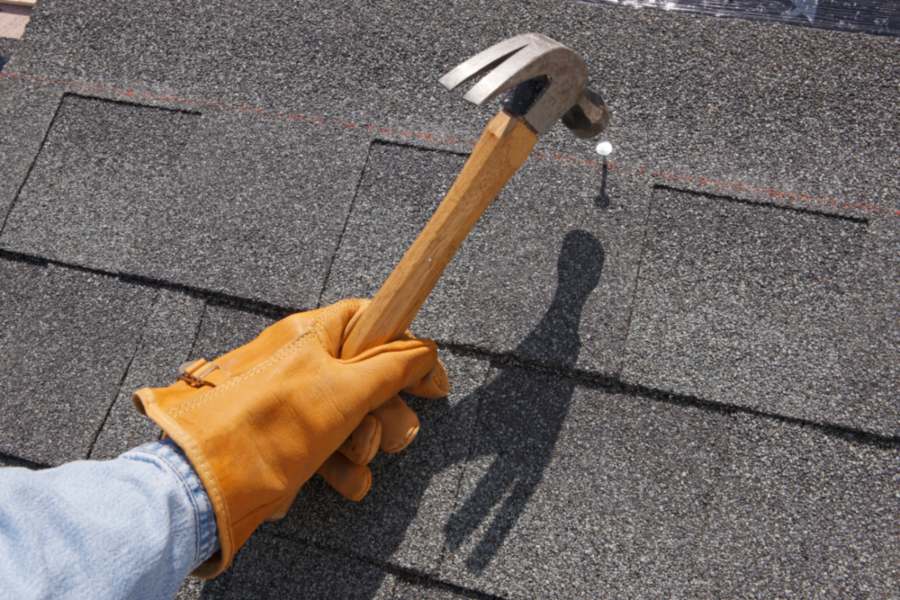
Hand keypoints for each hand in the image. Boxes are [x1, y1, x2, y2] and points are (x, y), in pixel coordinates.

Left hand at [133, 299, 448, 576]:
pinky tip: (343, 482)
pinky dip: (341, 467)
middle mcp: (300, 363)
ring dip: (365, 442)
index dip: (406, 348)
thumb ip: (393, 367)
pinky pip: (327, 448)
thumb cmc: (272, 426)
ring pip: (352, 417)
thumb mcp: (346, 390)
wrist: (204, 484)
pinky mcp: (284, 443)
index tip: (431, 384)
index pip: (371, 320)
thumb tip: (426, 350)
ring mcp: (291, 405)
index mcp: (310, 334)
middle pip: (368, 376)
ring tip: (356, 458)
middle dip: (387, 410)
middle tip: (394, 434)